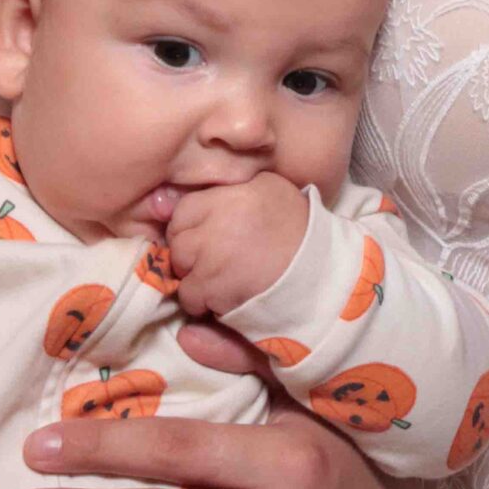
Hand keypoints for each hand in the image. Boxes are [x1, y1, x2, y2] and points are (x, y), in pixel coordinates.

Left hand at [167, 175, 307, 316]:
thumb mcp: (268, 189)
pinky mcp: (216, 288)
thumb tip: (164, 202)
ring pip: (180, 267)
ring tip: (220, 277)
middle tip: (212, 258)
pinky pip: (189, 295)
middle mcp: (221, 222)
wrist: (325, 274)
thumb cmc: (298, 231)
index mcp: (235, 195)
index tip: (205, 235)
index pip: (184, 208)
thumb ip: (226, 187)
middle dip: (189, 251)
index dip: (190, 225)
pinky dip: (201, 301)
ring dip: (194, 275)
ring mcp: (215, 256)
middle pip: (178, 238)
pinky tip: (224, 296)